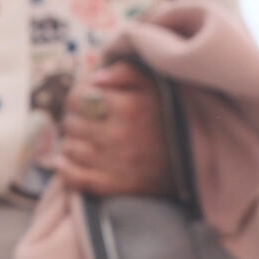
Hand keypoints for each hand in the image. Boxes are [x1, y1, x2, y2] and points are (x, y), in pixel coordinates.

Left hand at [56, 61, 172, 197]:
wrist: (192, 164)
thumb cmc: (168, 119)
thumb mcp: (155, 85)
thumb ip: (125, 72)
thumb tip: (95, 76)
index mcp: (128, 107)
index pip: (78, 97)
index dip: (77, 97)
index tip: (86, 101)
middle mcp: (119, 135)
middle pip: (70, 123)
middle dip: (75, 120)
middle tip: (86, 122)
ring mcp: (113, 163)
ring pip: (69, 149)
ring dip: (72, 143)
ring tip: (85, 141)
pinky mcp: (111, 186)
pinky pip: (72, 177)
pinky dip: (66, 169)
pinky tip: (72, 162)